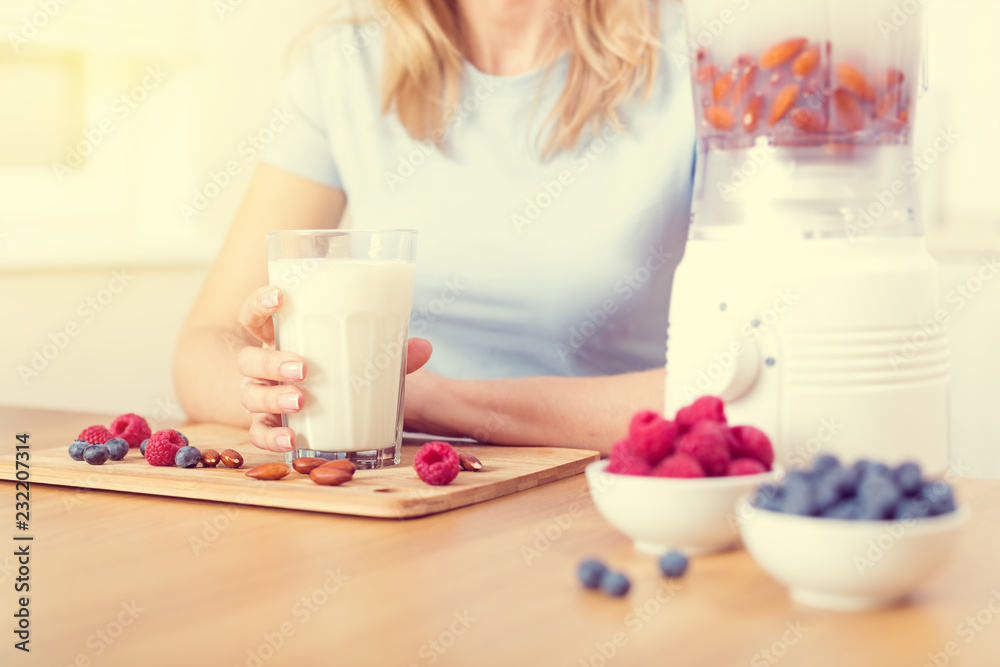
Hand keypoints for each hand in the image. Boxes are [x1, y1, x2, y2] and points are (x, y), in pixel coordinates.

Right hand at [236, 285, 432, 451]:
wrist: (334, 409)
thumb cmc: (343, 370)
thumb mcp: (363, 357)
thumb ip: (391, 351)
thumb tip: (425, 347)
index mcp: (282, 338)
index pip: (254, 315)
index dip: (259, 303)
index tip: (280, 296)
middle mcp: (264, 367)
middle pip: (248, 359)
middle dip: (271, 361)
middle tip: (303, 367)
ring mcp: (261, 397)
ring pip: (250, 395)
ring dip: (273, 397)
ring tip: (301, 400)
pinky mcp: (267, 426)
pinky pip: (259, 434)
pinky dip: (273, 437)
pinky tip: (293, 439)